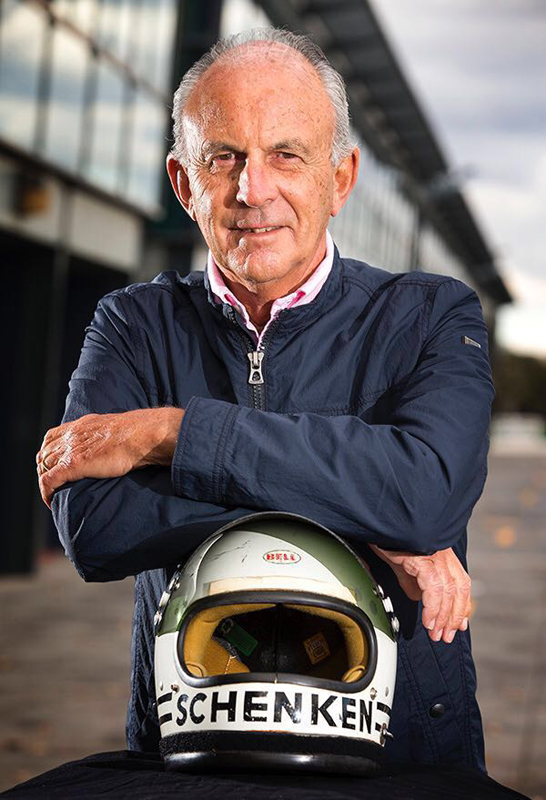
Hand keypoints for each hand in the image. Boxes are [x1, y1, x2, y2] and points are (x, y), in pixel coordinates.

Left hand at [36, 408, 183, 508]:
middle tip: (54, 484)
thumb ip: (107, 436)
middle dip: (45, 469)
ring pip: (44, 467)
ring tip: (54, 493)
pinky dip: (46, 492)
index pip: (51, 438)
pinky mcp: (72, 465)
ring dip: (46, 481)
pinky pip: (48, 480)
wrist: (140, 435)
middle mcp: (71, 436)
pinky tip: (51, 501)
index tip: (55, 464)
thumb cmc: (137, 433)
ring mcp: (70, 450)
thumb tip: (118, 445)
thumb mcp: (115, 428)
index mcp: (80, 426)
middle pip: (45, 453)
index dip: (49, 452)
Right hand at [369, 544, 470, 643]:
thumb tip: (419, 598)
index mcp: (442, 553)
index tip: (459, 624)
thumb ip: (413, 580)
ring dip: (442, 617)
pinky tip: (427, 620)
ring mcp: (434, 554)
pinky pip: (433, 588)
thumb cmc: (389, 539)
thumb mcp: (404, 562)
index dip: (462, 605)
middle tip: (445, 635)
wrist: (379, 521)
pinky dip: (432, 607)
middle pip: (459, 589)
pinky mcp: (422, 557)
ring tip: (435, 633)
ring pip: (448, 591)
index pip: (461, 583)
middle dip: (454, 616)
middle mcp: (443, 553)